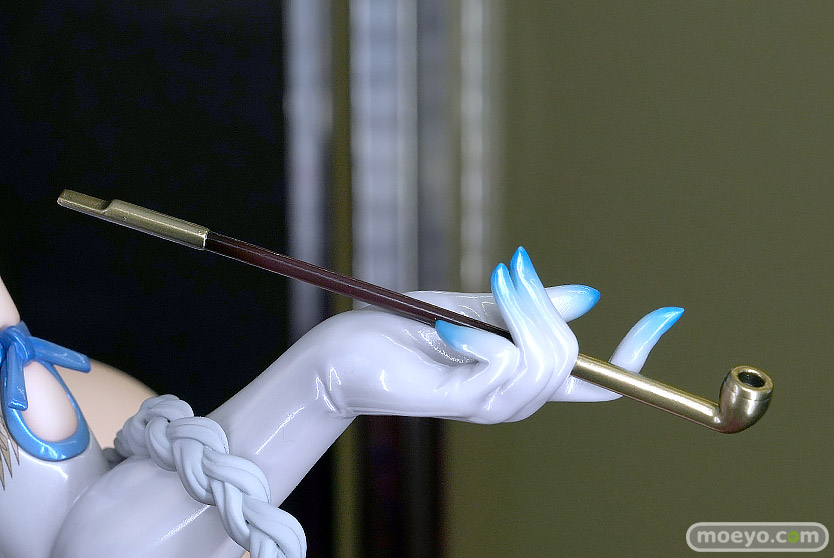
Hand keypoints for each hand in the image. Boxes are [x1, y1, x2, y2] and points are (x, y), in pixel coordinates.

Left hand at [310, 247, 680, 423]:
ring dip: (519, 313)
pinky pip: (504, 367)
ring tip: (482, 292)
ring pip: (544, 362)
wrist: (343, 355)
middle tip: (505, 273)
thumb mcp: (473, 308)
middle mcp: (514, 400)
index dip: (636, 353)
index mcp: (520, 378)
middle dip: (544, 306)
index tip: (667, 314)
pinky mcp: (461, 402)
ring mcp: (490, 405)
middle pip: (571, 358)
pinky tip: (451, 327)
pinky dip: (485, 335)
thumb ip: (523, 308)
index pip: (595, 379)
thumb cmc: (402, 330)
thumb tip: (587, 298)